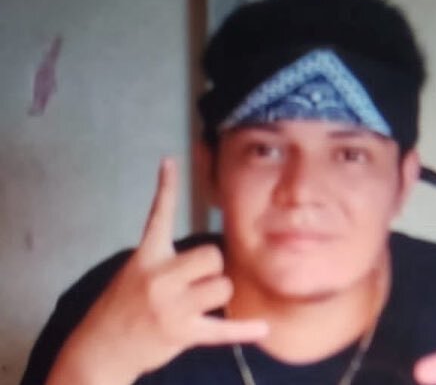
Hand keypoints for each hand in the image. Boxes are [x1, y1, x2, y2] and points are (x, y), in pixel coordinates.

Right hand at [47, 158, 268, 384]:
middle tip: (199, 279)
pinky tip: (262, 328)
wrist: (101, 345)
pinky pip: (221, 330)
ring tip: (198, 303)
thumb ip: (167, 257)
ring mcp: (171, 307)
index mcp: (146, 256)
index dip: (166, 187)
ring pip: (222, 287)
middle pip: (213, 256)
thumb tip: (210, 250)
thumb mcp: (137, 271)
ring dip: (218, 294)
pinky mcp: (182, 333)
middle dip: (213, 266)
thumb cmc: (124, 303)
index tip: (171, 160)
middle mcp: (158, 278)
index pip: (158, 215)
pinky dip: (243, 329)